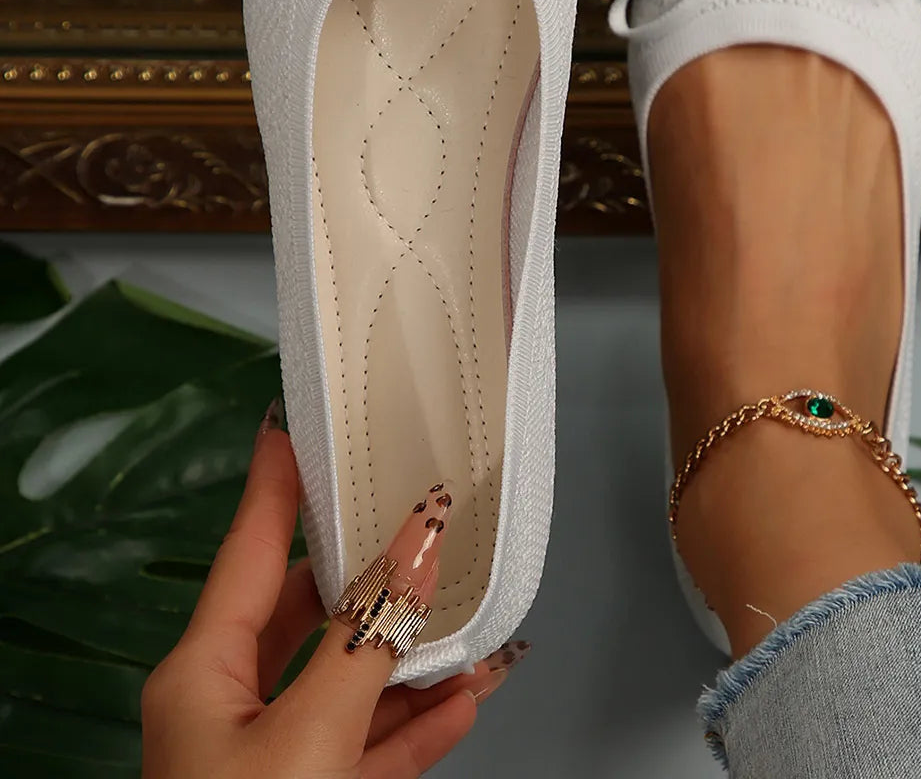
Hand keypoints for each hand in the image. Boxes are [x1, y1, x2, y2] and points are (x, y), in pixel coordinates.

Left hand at [141, 402, 521, 777]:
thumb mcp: (307, 738)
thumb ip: (369, 642)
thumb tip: (419, 540)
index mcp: (203, 673)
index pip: (250, 547)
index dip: (278, 480)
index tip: (303, 419)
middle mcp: (231, 706)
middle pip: (312, 612)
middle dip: (373, 572)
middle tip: (421, 511)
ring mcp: (274, 759)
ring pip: (352, 682)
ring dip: (414, 655)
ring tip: (474, 609)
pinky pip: (371, 746)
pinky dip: (418, 724)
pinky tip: (469, 694)